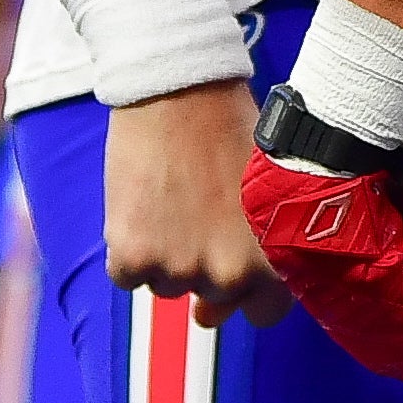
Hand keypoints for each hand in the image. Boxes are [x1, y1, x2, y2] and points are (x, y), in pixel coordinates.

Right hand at [107, 80, 291, 327]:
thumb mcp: (274, 191)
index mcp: (272, 258)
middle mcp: (229, 274)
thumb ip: (268, 243)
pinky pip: (127, 275)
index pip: (266, 311)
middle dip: (207, 275)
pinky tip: (143, 205)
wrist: (179, 92)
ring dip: (167, 258)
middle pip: (213, 302)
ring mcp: (179, 269)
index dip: (252, 293)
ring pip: (168, 287)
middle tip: (199, 226)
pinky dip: (129, 249)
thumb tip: (253, 283)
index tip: (241, 273)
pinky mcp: (132, 258)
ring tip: (173, 203)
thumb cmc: (233, 129)